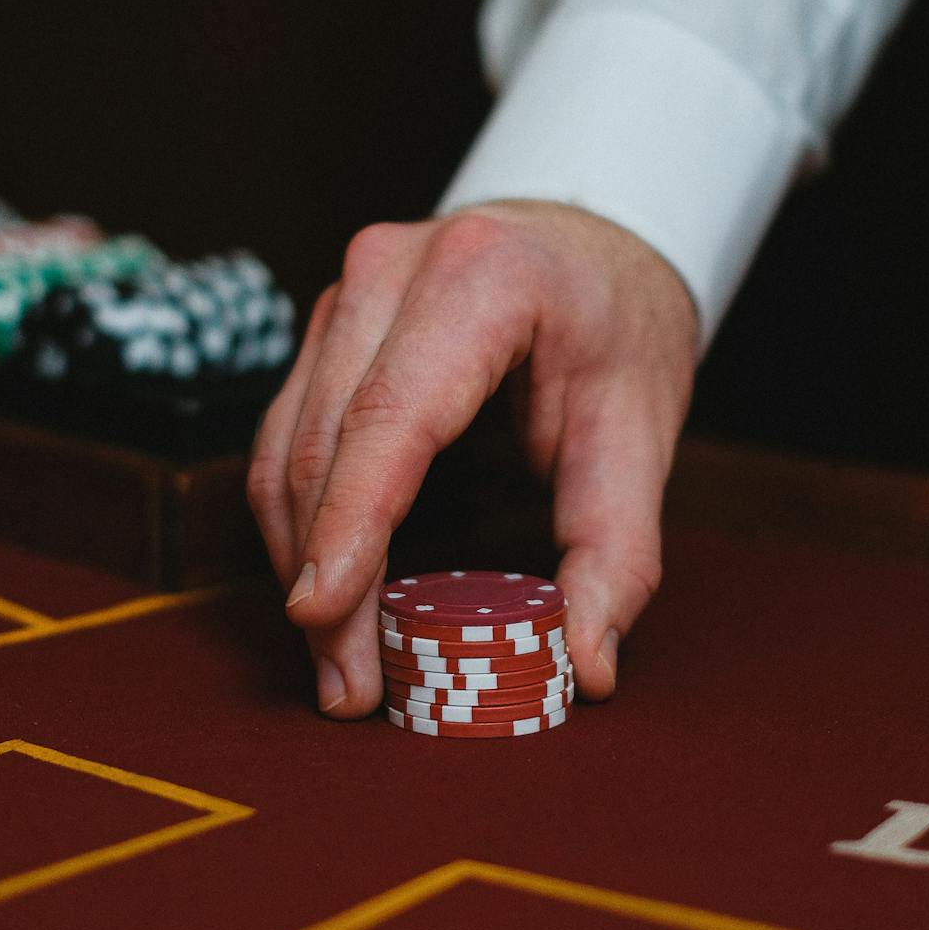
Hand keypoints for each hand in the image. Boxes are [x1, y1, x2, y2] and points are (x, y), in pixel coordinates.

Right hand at [247, 201, 700, 714]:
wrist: (587, 242)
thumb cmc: (617, 327)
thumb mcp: (642, 429)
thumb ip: (616, 550)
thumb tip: (586, 665)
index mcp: (482, 276)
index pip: (394, 414)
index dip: (351, 522)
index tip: (321, 614)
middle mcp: (391, 270)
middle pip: (327, 442)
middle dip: (325, 576)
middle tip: (348, 687)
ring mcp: (343, 291)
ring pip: (287, 445)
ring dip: (299, 560)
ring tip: (337, 663)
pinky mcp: (321, 326)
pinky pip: (286, 434)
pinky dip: (300, 521)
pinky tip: (326, 592)